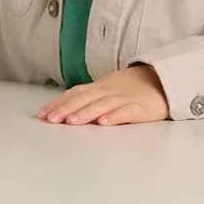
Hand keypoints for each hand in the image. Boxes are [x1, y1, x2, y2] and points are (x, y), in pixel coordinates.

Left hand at [37, 65, 169, 125]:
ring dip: (85, 113)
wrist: (161, 81)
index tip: (42, 114)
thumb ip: (88, 98)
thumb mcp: (107, 90)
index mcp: (98, 87)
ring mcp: (124, 98)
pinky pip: (126, 111)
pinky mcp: (141, 108)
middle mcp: (108, 91)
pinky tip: (104, 122)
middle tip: (51, 119)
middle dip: (66, 109)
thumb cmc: (130, 89)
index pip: (74, 94)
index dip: (58, 103)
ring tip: (72, 121)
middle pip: (84, 99)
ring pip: (101, 105)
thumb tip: (64, 108)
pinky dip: (114, 116)